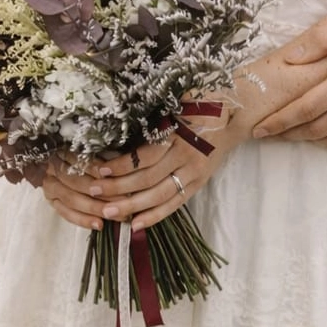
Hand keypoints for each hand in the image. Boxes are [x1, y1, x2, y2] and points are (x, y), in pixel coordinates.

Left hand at [42, 111, 233, 230]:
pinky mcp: (198, 184)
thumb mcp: (176, 102)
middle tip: (94, 192)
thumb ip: (154, 114)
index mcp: (178, 135)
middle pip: (148, 179)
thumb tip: (118, 116)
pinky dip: (155, 216)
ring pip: (159, 195)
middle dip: (119, 187)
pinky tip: (136, 224)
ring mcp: (193, 173)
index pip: (145, 156)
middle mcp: (186, 157)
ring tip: (108, 212)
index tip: (99, 169)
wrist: (231, 118)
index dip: (121, 165)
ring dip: (132, 206)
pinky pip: (175, 204)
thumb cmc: (198, 104)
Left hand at [253, 15, 326, 147]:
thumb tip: (291, 58)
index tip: (260, 128)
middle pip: (315, 128)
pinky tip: (315, 132)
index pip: (308, 107)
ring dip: (304, 139)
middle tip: (264, 133)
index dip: (281, 121)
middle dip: (285, 133)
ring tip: (284, 134)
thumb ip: (324, 38)